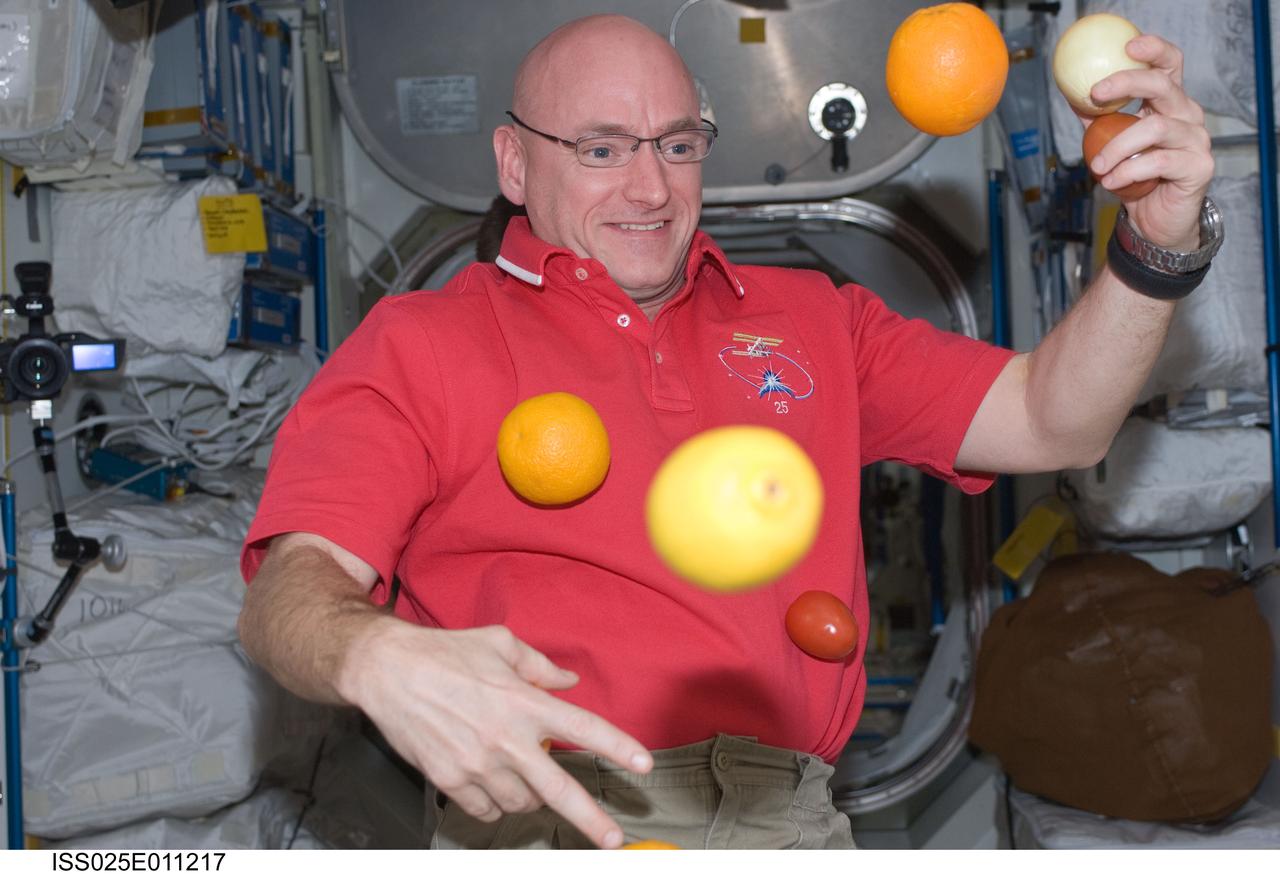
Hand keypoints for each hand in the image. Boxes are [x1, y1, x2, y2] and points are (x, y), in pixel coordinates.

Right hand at [344, 622, 652, 848]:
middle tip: (613, 839)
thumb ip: (539, 666)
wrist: (386, 671)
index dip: (618, 748)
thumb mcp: (499, 644)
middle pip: (558, 789)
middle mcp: (506, 739)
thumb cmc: (443, 652)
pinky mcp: (451, 781)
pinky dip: (494, 803)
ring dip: (530, 796)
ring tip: (519, 772)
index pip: (583, 729)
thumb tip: (568, 681)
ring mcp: (477, 765)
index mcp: (524, 702)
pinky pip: (485, 810)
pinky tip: (491, 782)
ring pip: (521, 802)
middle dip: (590, 819)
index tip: (643, 765)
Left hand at [1082, 34, 1213, 248]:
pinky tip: (1111, 182)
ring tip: (1098, 166)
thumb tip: (1071, 95)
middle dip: (1127, 83)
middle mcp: (1187, 115)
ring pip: (1154, 127)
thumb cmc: (1135, 179)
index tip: (1127, 46)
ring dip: (1117, 146)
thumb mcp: (1112, 145)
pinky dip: (1128, 171)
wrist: (1154, 222)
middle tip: (1095, 94)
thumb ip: (1098, 121)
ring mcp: (1196, 139)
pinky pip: (1158, 161)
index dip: (1153, 50)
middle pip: (1162, 85)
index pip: (1169, 66)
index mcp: (1169, 104)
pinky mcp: (1199, 166)